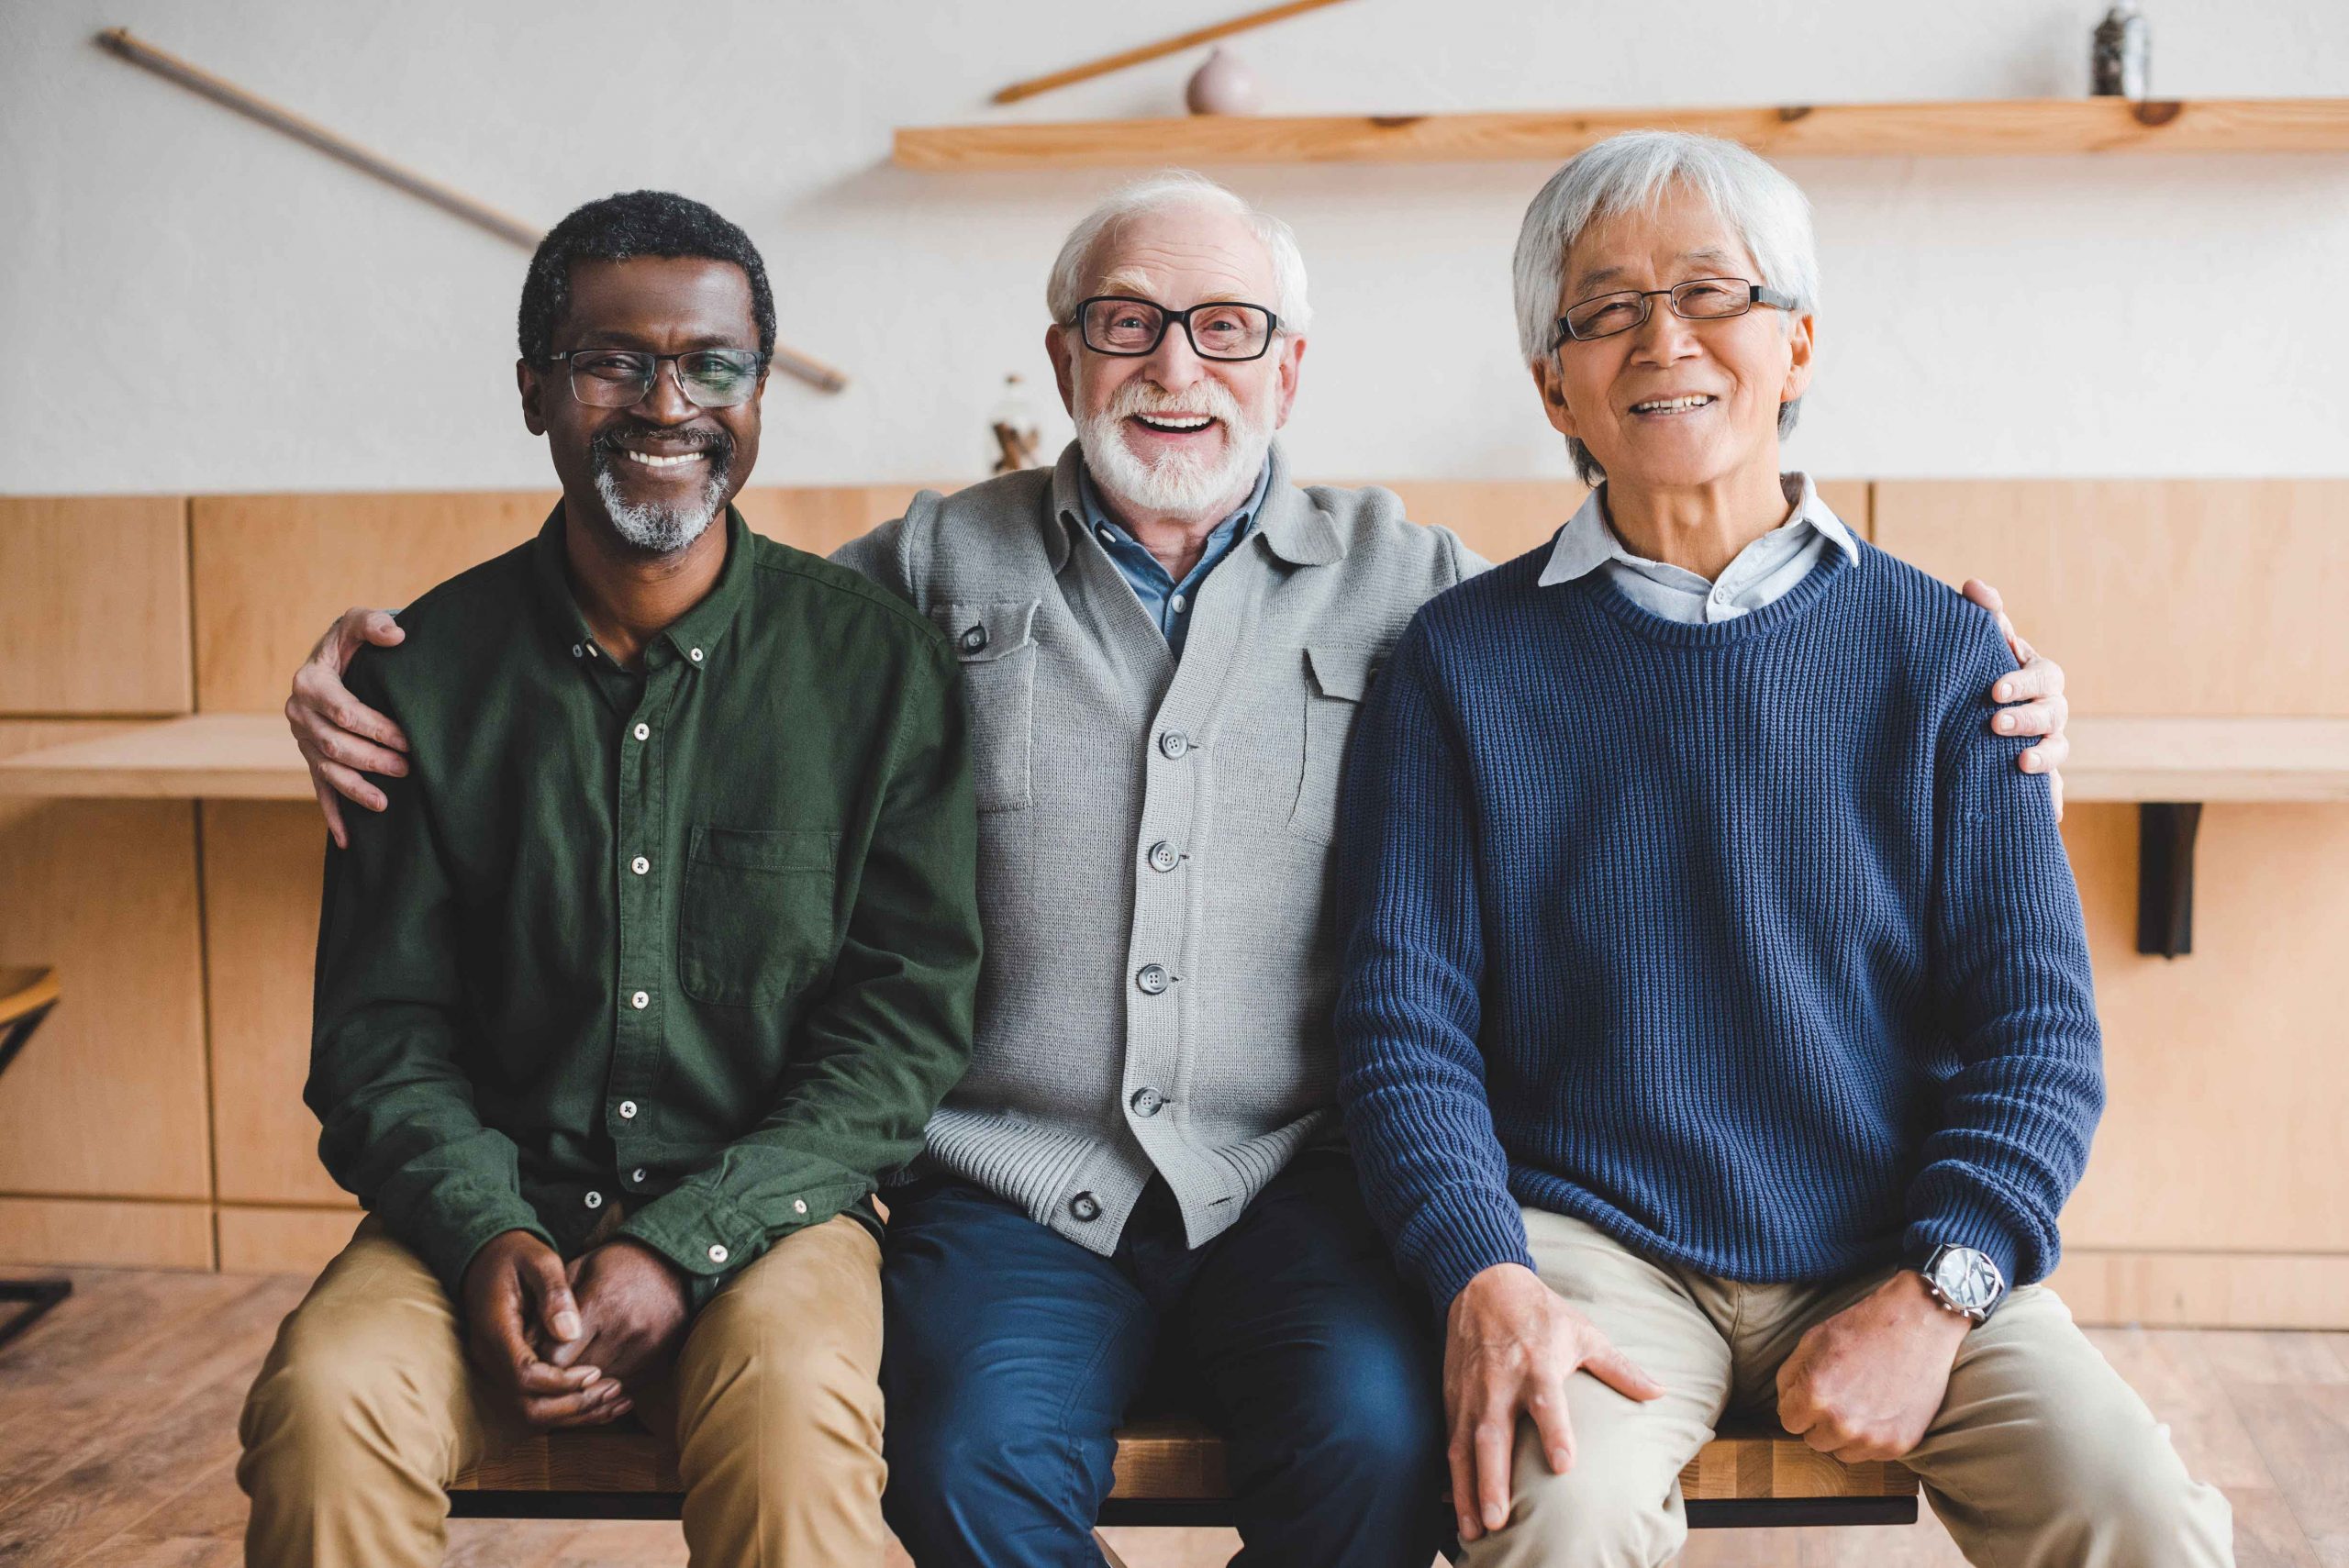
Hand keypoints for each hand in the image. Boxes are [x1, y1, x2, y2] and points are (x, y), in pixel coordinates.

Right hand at [286, 606, 410, 847]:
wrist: (336, 658)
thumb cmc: (353, 641)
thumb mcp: (359, 623)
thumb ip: (374, 624)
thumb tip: (397, 635)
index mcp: (310, 682)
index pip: (344, 711)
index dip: (377, 728)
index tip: (408, 738)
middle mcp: (299, 712)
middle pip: (335, 745)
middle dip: (371, 760)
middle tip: (408, 768)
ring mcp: (302, 739)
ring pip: (326, 770)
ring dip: (355, 789)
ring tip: (385, 804)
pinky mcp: (309, 757)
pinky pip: (319, 789)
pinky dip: (332, 815)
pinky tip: (348, 840)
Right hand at [459, 1229, 629, 1428]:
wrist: (487, 1256)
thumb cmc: (516, 1254)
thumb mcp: (538, 1260)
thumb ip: (554, 1294)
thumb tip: (570, 1333)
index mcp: (495, 1330)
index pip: (525, 1376)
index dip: (562, 1382)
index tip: (596, 1371)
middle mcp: (489, 1357)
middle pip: (527, 1406)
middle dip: (572, 1405)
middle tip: (613, 1390)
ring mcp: (494, 1368)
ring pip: (530, 1413)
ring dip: (573, 1413)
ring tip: (616, 1401)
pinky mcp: (506, 1371)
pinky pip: (533, 1402)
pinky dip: (566, 1408)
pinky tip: (601, 1402)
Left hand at [548, 1239, 691, 1392]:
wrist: (673, 1265)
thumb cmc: (615, 1266)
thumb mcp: (578, 1271)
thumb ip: (549, 1307)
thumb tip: (523, 1348)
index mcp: (601, 1303)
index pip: (555, 1357)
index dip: (539, 1362)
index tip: (533, 1357)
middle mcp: (625, 1330)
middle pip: (575, 1377)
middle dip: (557, 1377)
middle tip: (546, 1370)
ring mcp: (645, 1348)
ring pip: (599, 1388)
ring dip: (582, 1384)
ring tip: (572, 1372)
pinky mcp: (658, 1361)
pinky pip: (623, 1388)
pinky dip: (607, 1384)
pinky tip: (599, 1371)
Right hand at [1443, 1263, 1662, 1542]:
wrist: (1482, 1283)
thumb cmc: (1539, 1313)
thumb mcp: (1583, 1332)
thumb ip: (1619, 1367)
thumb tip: (1661, 1392)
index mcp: (1536, 1364)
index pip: (1546, 1401)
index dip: (1554, 1432)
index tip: (1564, 1465)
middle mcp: (1499, 1382)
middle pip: (1492, 1434)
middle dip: (1492, 1479)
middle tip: (1499, 1519)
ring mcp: (1471, 1392)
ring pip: (1463, 1446)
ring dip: (1466, 1489)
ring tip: (1473, 1529)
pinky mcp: (1452, 1397)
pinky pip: (1448, 1441)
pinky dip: (1449, 1476)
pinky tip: (1453, 1507)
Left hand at [1775, 1270, 1969, 1462]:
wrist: (1918, 1323)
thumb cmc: (1863, 1328)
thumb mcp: (1811, 1341)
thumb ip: (1789, 1378)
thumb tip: (1785, 1405)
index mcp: (1814, 1396)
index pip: (1789, 1422)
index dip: (1799, 1404)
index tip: (1815, 1390)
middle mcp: (1842, 1424)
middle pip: (1814, 1440)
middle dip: (1820, 1420)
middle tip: (1841, 1393)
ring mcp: (1873, 1437)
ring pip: (1842, 1452)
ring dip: (1845, 1433)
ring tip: (1861, 1401)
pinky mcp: (1900, 1444)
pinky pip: (1872, 1454)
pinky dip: (1873, 1436)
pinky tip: (1882, 1408)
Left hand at [1962, 580, 2069, 819]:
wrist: (1984, 716)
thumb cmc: (1987, 673)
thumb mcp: (1987, 647)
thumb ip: (1986, 618)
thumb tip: (1972, 585)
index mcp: (2041, 678)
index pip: (2044, 676)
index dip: (2023, 682)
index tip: (1993, 689)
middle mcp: (2052, 711)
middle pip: (2052, 714)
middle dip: (2027, 719)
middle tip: (1995, 724)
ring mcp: (2049, 744)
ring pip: (2057, 751)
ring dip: (2043, 757)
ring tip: (2021, 764)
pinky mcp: (2042, 777)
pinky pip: (2052, 791)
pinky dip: (2051, 799)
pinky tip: (2049, 812)